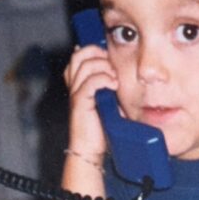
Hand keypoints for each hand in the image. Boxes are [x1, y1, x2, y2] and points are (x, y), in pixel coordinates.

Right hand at [64, 42, 118, 157]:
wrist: (90, 149)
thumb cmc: (100, 127)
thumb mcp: (109, 101)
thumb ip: (112, 85)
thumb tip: (124, 74)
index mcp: (79, 83)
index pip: (79, 55)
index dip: (93, 50)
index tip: (108, 57)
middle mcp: (74, 85)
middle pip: (79, 55)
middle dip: (97, 53)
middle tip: (111, 66)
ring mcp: (76, 94)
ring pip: (84, 65)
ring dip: (103, 67)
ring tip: (114, 79)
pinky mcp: (80, 103)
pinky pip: (89, 82)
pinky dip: (103, 79)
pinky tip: (113, 85)